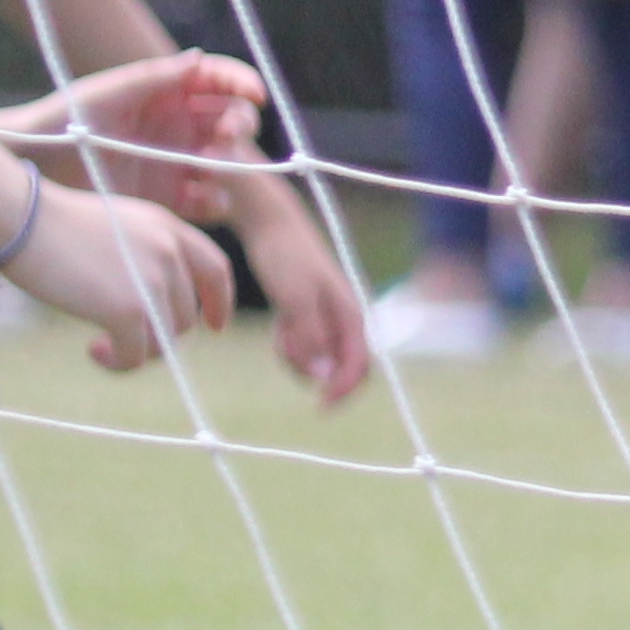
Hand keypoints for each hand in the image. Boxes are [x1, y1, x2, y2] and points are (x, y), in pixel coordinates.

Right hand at [0, 181, 236, 374]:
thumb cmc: (51, 221)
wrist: (19, 215)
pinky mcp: (128, 309)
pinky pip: (137, 354)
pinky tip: (94, 352)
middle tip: (122, 338)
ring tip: (103, 345)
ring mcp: (152, 281)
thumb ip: (144, 252)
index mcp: (168, 227)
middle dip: (159, 333)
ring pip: (164, 339)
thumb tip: (152, 302)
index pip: (216, 269)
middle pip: (185, 314)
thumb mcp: (115, 224)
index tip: (215, 326)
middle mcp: (169, 252)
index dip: (219, 302)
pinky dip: (119, 363)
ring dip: (136, 351)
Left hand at [4, 51, 265, 227]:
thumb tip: (200, 59)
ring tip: (208, 167)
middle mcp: (180, 127)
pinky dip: (215, 200)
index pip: (220, 81)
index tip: (256, 95)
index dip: (243, 83)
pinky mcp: (172, 198)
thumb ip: (155, 77)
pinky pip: (212, 201)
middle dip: (240, 125)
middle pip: (234, 121)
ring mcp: (179, 163)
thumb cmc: (65, 119)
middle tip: (227, 135)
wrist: (33, 167)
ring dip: (231, 164)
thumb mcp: (109, 93)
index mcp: (169, 94)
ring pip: (229, 162)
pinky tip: (198, 196)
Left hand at [235, 183, 374, 405]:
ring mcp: (328, 316)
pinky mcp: (310, 313)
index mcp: (351, 314)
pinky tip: (280, 325)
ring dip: (298, 356)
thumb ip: (310, 337)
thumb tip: (321, 375)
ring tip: (280, 331)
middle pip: (340, 366)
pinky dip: (292, 344)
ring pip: (320, 358)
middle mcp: (344, 318)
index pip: (359, 366)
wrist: (270, 223)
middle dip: (314, 370)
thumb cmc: (284, 257)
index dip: (344, 390)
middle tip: (284, 349)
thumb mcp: (294, 299)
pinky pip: (307, 344)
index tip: (319, 406)